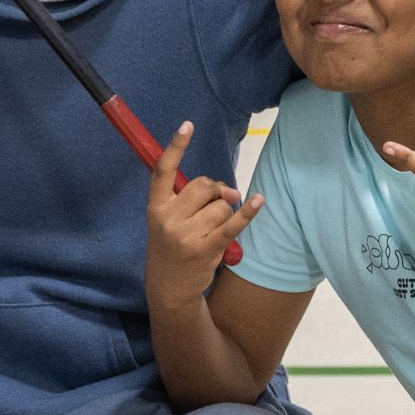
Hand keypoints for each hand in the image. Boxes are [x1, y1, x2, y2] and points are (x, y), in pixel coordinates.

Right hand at [146, 121, 261, 308]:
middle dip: (215, 190)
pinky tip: (259, 201)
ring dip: (226, 211)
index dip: (175, 147)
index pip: (163, 171)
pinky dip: (248, 212)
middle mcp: (169, 219)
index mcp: (155, 208)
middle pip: (203, 186)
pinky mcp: (207, 249)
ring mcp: (187, 235)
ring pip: (221, 205)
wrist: (169, 289)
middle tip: (218, 202)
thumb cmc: (171, 248)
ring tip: (214, 228)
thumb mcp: (168, 222)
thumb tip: (228, 191)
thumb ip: (191, 200)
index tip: (188, 126)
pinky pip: (232, 224)